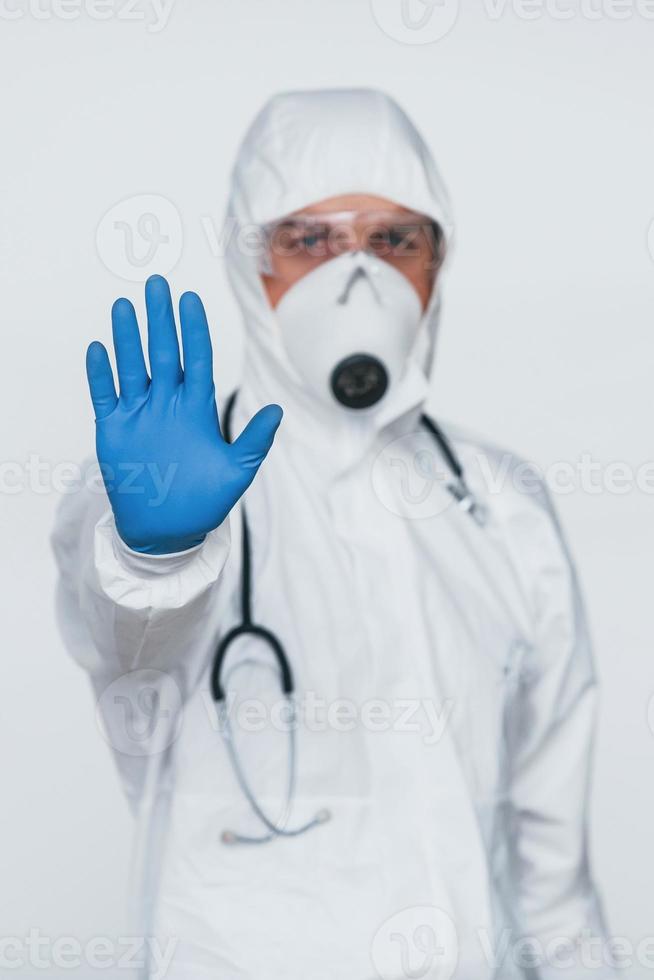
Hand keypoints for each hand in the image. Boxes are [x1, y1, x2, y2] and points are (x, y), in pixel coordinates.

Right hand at [86, 275, 281, 554]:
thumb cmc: (204, 502)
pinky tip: (98, 349)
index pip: (196, 359)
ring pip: (132, 367)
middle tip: (157, 284)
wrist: (167, 531)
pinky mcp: (114, 431)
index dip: (193, 330)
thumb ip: (254, 441)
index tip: (190, 300)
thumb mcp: (236, 472)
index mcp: (196, 409)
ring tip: (125, 306)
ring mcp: (139, 415)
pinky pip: (106, 396)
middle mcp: (167, 405)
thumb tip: (276, 411)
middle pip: (163, 353)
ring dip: (128, 338)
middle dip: (160, 320)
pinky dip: (100, 374)